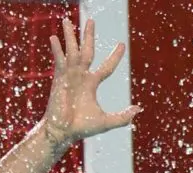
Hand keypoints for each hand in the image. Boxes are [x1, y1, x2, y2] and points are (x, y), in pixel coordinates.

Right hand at [42, 18, 140, 147]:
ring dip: (70, 36)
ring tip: (66, 20)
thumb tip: (138, 110)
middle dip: (88, 36)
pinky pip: (59, 60)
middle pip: (87, 51)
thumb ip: (122, 117)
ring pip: (71, 51)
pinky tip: (54, 38)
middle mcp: (80, 76)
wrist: (63, 132)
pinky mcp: (59, 79)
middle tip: (91, 21)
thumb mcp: (106, 122)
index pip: (107, 67)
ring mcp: (69, 76)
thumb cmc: (82, 128)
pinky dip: (57, 49)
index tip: (122, 44)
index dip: (115, 56)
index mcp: (92, 83)